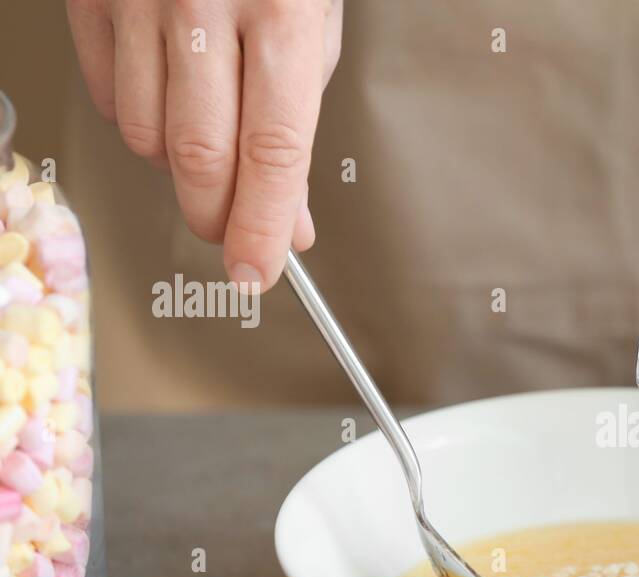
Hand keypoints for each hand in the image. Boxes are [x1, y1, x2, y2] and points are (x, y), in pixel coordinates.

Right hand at [66, 0, 343, 289]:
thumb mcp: (312, 27)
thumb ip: (300, 126)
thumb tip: (289, 217)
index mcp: (281, 12)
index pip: (271, 151)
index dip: (263, 225)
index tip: (260, 272)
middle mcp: (203, 2)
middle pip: (199, 155)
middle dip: (218, 215)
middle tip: (235, 234)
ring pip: (147, 137)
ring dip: (180, 166)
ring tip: (209, 141)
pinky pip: (109, 96)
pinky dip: (140, 123)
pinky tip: (169, 102)